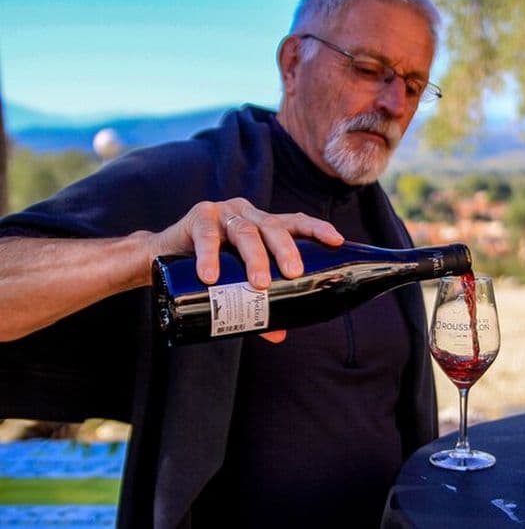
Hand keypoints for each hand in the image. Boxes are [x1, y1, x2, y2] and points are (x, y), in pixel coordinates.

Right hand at [147, 197, 343, 342]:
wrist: (162, 257)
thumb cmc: (211, 267)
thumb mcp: (237, 282)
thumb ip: (259, 304)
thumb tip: (280, 336)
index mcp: (264, 225)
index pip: (296, 222)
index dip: (317, 228)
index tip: (337, 241)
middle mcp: (248, 214)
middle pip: (274, 228)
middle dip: (287, 250)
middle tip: (294, 274)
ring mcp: (224, 213)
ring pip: (245, 232)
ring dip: (254, 258)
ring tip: (258, 284)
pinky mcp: (197, 218)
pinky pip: (206, 235)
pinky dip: (209, 256)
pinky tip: (210, 276)